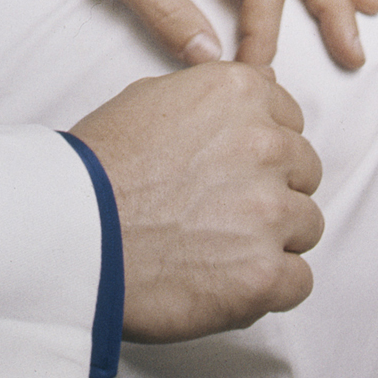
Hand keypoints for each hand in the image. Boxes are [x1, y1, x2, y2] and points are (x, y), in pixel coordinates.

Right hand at [71, 63, 322, 340]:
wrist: (70, 230)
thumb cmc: (100, 166)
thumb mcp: (150, 97)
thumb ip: (213, 97)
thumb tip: (259, 92)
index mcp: (239, 94)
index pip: (291, 119)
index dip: (262, 146)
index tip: (235, 165)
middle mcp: (264, 145)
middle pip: (304, 172)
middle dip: (272, 189)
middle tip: (223, 208)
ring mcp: (269, 211)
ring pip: (306, 226)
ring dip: (272, 237)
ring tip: (219, 245)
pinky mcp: (264, 273)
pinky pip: (299, 281)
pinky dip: (269, 286)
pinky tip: (227, 278)